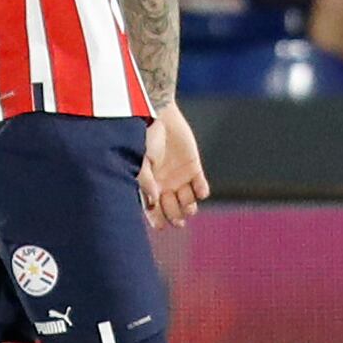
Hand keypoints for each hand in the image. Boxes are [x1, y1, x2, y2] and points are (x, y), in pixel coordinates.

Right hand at [137, 101, 209, 230]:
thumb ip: (146, 181)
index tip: (160, 227)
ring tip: (189, 207)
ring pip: (188, 201)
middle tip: (178, 221)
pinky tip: (200, 192)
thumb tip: (153, 202)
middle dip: (175, 217)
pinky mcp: (193, 167)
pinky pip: (201, 186)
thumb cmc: (145, 137)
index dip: (156, 219)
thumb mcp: (141, 160)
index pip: (153, 209)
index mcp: (150, 185)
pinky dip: (202, 191)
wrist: (159, 115)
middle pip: (172, 209)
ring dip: (189, 207)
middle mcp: (165, 184)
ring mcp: (180, 177)